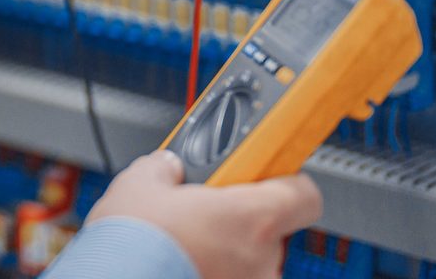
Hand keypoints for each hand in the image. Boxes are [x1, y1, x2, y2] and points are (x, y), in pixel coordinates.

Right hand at [85, 150, 321, 278]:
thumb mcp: (140, 183)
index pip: (305, 195)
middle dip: (239, 222)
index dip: (287, 182)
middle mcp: (262, 262)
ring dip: (223, 254)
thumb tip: (169, 167)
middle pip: (269, 231)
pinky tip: (177, 267)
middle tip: (202, 214)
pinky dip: (209, 273)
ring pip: (248, 264)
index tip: (268, 176)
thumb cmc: (130, 244)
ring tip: (182, 248)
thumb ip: (166, 168)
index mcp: (252, 219)